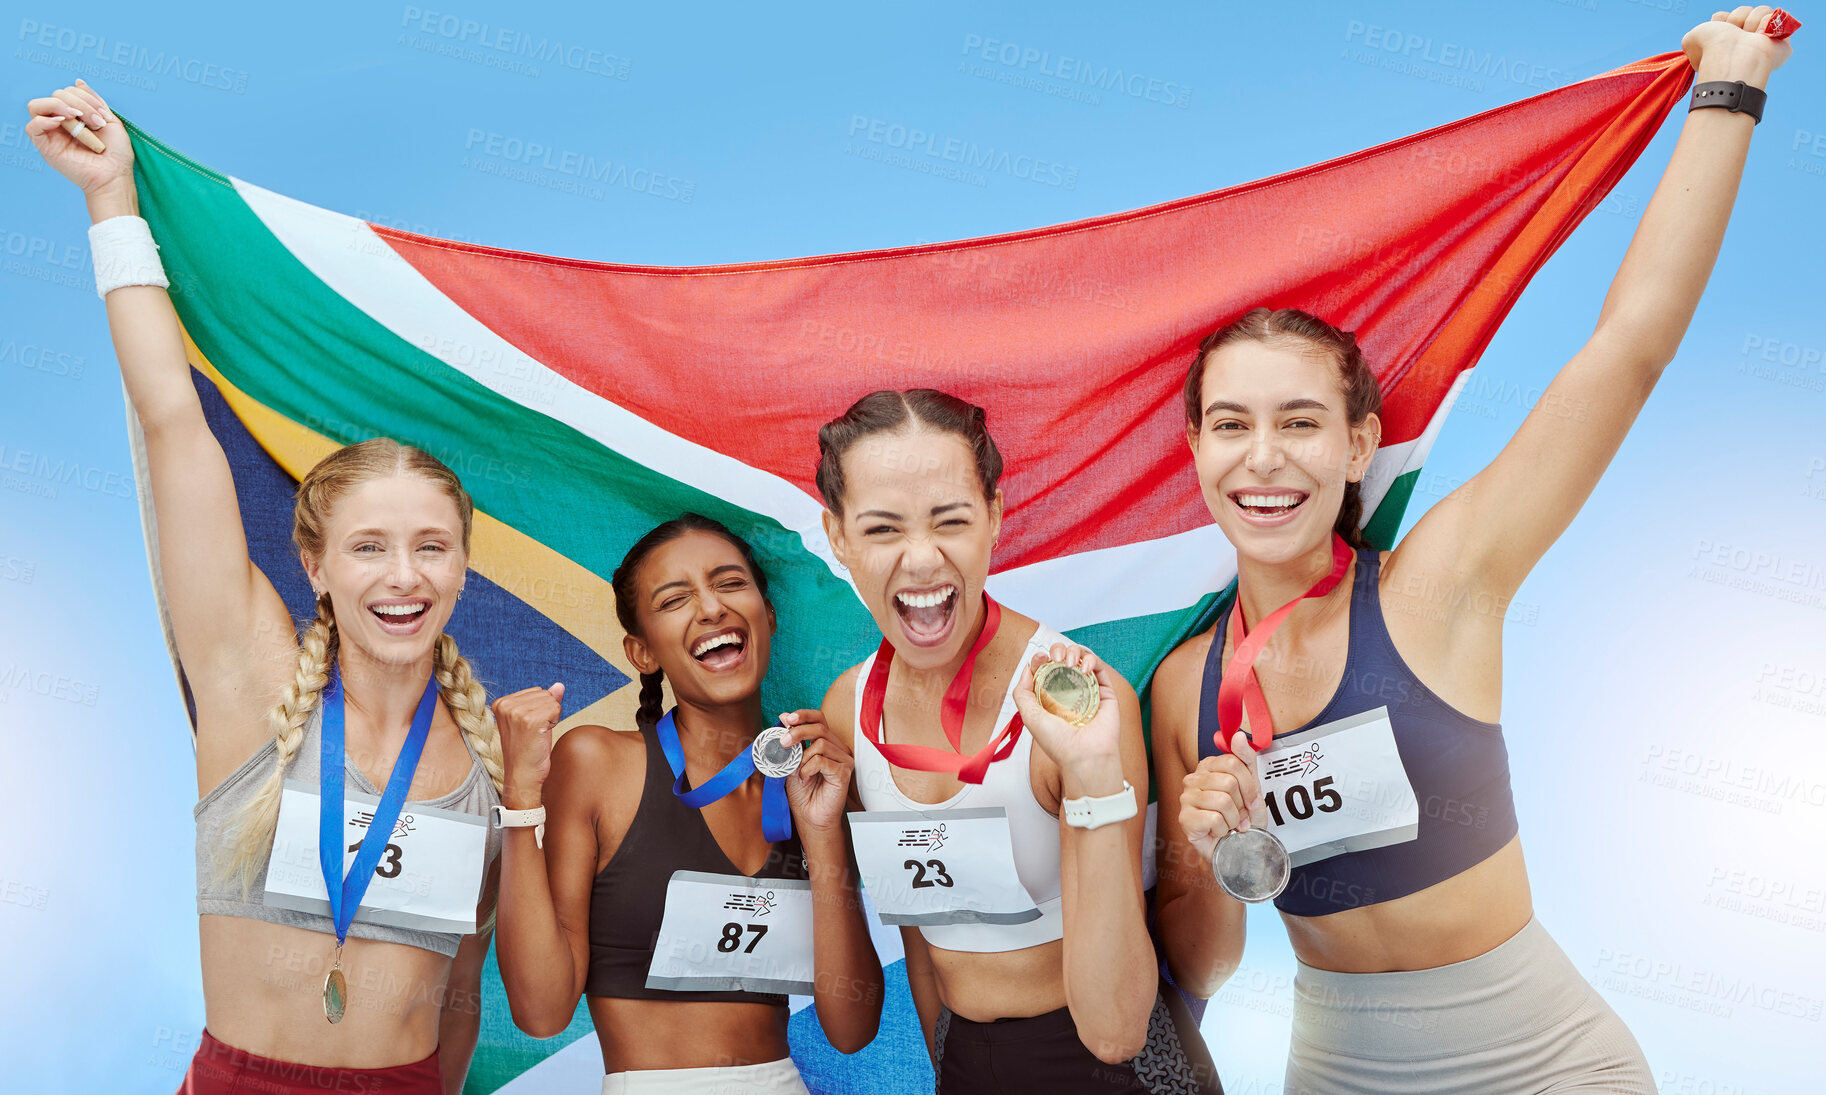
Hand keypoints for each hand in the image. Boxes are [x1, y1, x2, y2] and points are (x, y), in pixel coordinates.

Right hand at [25, 81, 134, 208]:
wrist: (115, 176)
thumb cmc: (116, 153)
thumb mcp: (109, 120)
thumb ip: (93, 100)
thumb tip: (78, 81)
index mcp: (75, 116)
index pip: (67, 92)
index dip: (85, 97)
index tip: (102, 115)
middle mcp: (61, 123)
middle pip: (55, 95)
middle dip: (78, 102)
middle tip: (95, 122)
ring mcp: (52, 134)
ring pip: (38, 105)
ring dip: (60, 106)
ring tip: (79, 119)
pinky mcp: (45, 146)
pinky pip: (32, 127)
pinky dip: (44, 120)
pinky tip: (63, 123)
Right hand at [491, 683, 563, 808]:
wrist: (522, 776)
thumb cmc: (527, 751)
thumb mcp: (533, 721)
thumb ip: (544, 701)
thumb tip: (559, 685)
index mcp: (500, 703)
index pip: (536, 691)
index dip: (540, 710)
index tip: (528, 728)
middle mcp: (505, 705)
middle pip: (544, 694)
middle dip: (547, 712)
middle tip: (534, 733)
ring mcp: (517, 712)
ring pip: (551, 701)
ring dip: (551, 718)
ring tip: (537, 735)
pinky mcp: (530, 720)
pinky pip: (556, 709)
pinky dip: (555, 722)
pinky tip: (542, 736)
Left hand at [780, 709, 853, 835]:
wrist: (809, 817)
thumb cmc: (802, 792)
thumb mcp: (791, 762)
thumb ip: (791, 742)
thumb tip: (783, 717)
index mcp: (826, 743)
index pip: (819, 719)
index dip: (804, 715)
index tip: (787, 718)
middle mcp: (838, 748)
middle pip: (820, 728)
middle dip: (798, 732)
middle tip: (783, 743)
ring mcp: (843, 760)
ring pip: (820, 744)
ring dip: (802, 759)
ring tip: (799, 773)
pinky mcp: (844, 772)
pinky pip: (822, 761)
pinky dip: (808, 769)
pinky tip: (806, 779)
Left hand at [1010, 642, 1123, 795]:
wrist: (1084, 757)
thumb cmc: (1057, 742)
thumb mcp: (1029, 716)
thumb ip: (1022, 692)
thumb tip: (1027, 669)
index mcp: (1052, 697)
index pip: (1046, 669)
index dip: (1041, 659)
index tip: (1040, 658)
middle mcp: (1070, 692)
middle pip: (1064, 659)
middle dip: (1057, 650)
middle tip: (1054, 658)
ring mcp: (1088, 690)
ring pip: (1081, 659)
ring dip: (1073, 652)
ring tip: (1068, 662)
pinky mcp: (1105, 691)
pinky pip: (1099, 668)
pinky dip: (1091, 660)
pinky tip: (1083, 668)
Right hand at [1178, 735, 1262, 866]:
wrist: (1237, 850)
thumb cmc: (1242, 819)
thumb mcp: (1252, 787)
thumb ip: (1246, 759)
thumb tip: (1238, 735)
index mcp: (1208, 766)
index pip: (1234, 763)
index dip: (1249, 785)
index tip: (1251, 799)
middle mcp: (1193, 778)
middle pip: (1229, 782)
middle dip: (1242, 804)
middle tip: (1239, 815)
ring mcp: (1186, 798)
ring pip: (1223, 801)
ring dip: (1234, 819)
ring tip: (1229, 825)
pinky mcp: (1184, 818)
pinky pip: (1214, 818)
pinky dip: (1224, 830)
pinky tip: (1218, 832)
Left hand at [1682, 6, 1793, 85]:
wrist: (1733, 56)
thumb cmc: (1711, 50)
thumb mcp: (1692, 40)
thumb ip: (1695, 36)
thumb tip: (1703, 39)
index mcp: (1724, 43)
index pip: (1723, 18)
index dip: (1722, 20)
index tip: (1718, 30)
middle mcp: (1744, 41)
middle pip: (1743, 11)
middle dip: (1737, 18)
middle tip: (1734, 34)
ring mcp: (1764, 40)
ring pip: (1760, 10)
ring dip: (1750, 19)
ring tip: (1747, 36)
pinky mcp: (1782, 39)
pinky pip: (1775, 15)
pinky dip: (1765, 21)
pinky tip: (1759, 35)